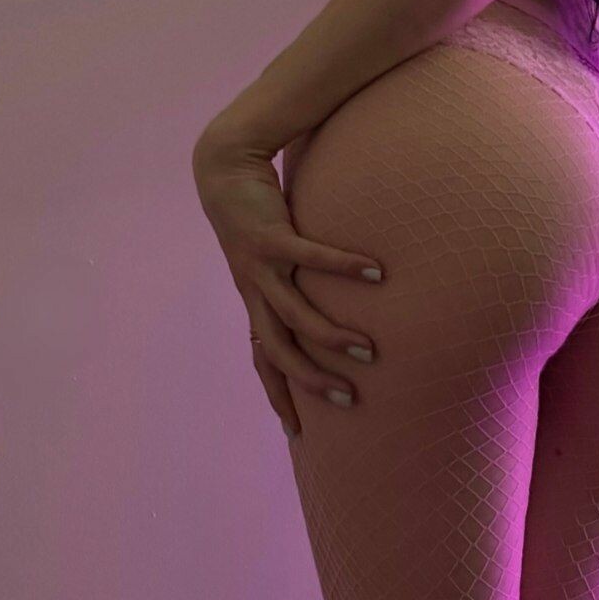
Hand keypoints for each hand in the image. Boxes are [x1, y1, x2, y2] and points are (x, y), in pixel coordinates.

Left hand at [191, 119, 382, 436]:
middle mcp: (254, 290)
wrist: (222, 166)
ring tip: (368, 350)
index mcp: (255, 301)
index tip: (298, 433)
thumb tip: (334, 302)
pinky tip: (375, 271)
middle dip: (309, 381)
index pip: (264, 361)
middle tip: (348, 399)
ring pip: (293, 314)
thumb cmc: (257, 212)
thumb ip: (298, 279)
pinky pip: (310, 256)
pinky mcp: (270, 234)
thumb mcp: (274, 257)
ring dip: (330, 337)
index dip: (279, 396)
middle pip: (277, 351)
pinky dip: (343, 265)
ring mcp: (259, 265)